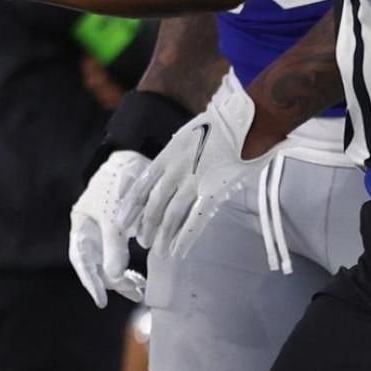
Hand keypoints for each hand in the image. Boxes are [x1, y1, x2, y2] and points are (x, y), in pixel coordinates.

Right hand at [69, 150, 150, 306]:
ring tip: (139, 289)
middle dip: (113, 282)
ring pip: (110, 263)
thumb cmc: (118, 181)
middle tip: (134, 293)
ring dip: (123, 278)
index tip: (102, 300)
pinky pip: (122, 256)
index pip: (81, 259)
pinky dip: (130, 267)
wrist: (134, 159)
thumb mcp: (113, 214)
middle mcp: (90, 231)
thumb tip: (115, 276)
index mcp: (81, 225)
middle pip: (96, 264)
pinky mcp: (121, 232)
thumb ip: (113, 245)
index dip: (91, 280)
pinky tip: (140, 277)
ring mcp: (105, 232)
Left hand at [120, 74, 268, 257]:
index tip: (123, 220)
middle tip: (141, 240)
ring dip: (162, 236)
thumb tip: (173, 171)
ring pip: (170, 215)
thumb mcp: (191, 133)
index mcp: (168, 152)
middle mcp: (176, 168)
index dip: (131, 205)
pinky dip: (185, 238)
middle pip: (153, 203)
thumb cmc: (225, 123)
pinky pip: (195, 220)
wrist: (248, 118)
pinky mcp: (215, 191)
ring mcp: (194, 180)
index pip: (142, 184)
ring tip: (158, 250)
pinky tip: (178, 251)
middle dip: (145, 225)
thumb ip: (179, 153)